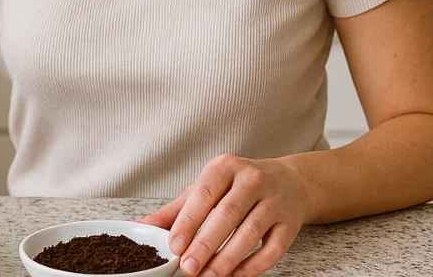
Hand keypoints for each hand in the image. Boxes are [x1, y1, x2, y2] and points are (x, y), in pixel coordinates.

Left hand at [137, 154, 307, 276]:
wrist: (291, 182)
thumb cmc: (240, 186)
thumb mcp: (208, 188)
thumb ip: (176, 209)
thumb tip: (141, 227)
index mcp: (226, 167)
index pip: (205, 193)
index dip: (189, 221)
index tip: (174, 246)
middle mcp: (253, 179)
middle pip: (228, 214)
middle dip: (206, 244)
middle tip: (188, 267)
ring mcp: (275, 201)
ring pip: (251, 232)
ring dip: (227, 259)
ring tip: (208, 276)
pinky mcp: (290, 223)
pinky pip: (272, 249)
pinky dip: (254, 265)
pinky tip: (236, 275)